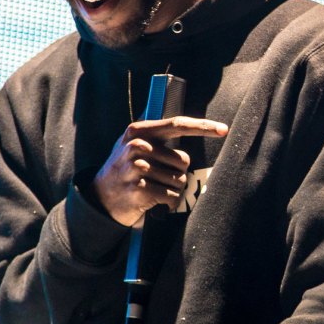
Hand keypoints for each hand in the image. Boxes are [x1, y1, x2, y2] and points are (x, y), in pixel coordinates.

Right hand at [93, 116, 227, 225]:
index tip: (223, 129)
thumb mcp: (131, 144)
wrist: (100, 197)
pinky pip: (172, 196)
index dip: (203, 126)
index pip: (177, 124)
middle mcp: (137, 147)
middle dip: (177, 172)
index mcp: (138, 131)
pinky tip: (155, 201)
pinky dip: (168, 202)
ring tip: (154, 189)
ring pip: (179, 180)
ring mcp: (137, 168)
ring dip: (172, 189)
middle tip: (157, 177)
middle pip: (183, 160)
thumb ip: (155, 133)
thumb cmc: (123, 169)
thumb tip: (184, 121)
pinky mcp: (140, 190)